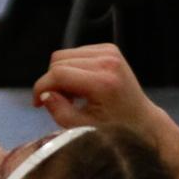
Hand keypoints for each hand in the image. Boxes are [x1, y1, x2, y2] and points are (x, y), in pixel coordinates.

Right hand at [31, 44, 164, 134]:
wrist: (142, 120)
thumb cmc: (113, 129)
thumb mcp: (81, 127)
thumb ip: (58, 110)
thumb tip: (44, 94)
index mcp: (103, 82)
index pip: (58, 74)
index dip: (41, 87)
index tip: (37, 103)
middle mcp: (108, 62)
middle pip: (58, 61)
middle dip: (52, 82)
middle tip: (60, 101)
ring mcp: (110, 52)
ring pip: (64, 55)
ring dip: (60, 74)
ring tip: (71, 94)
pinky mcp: (110, 49)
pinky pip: (75, 53)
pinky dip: (71, 68)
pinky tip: (80, 84)